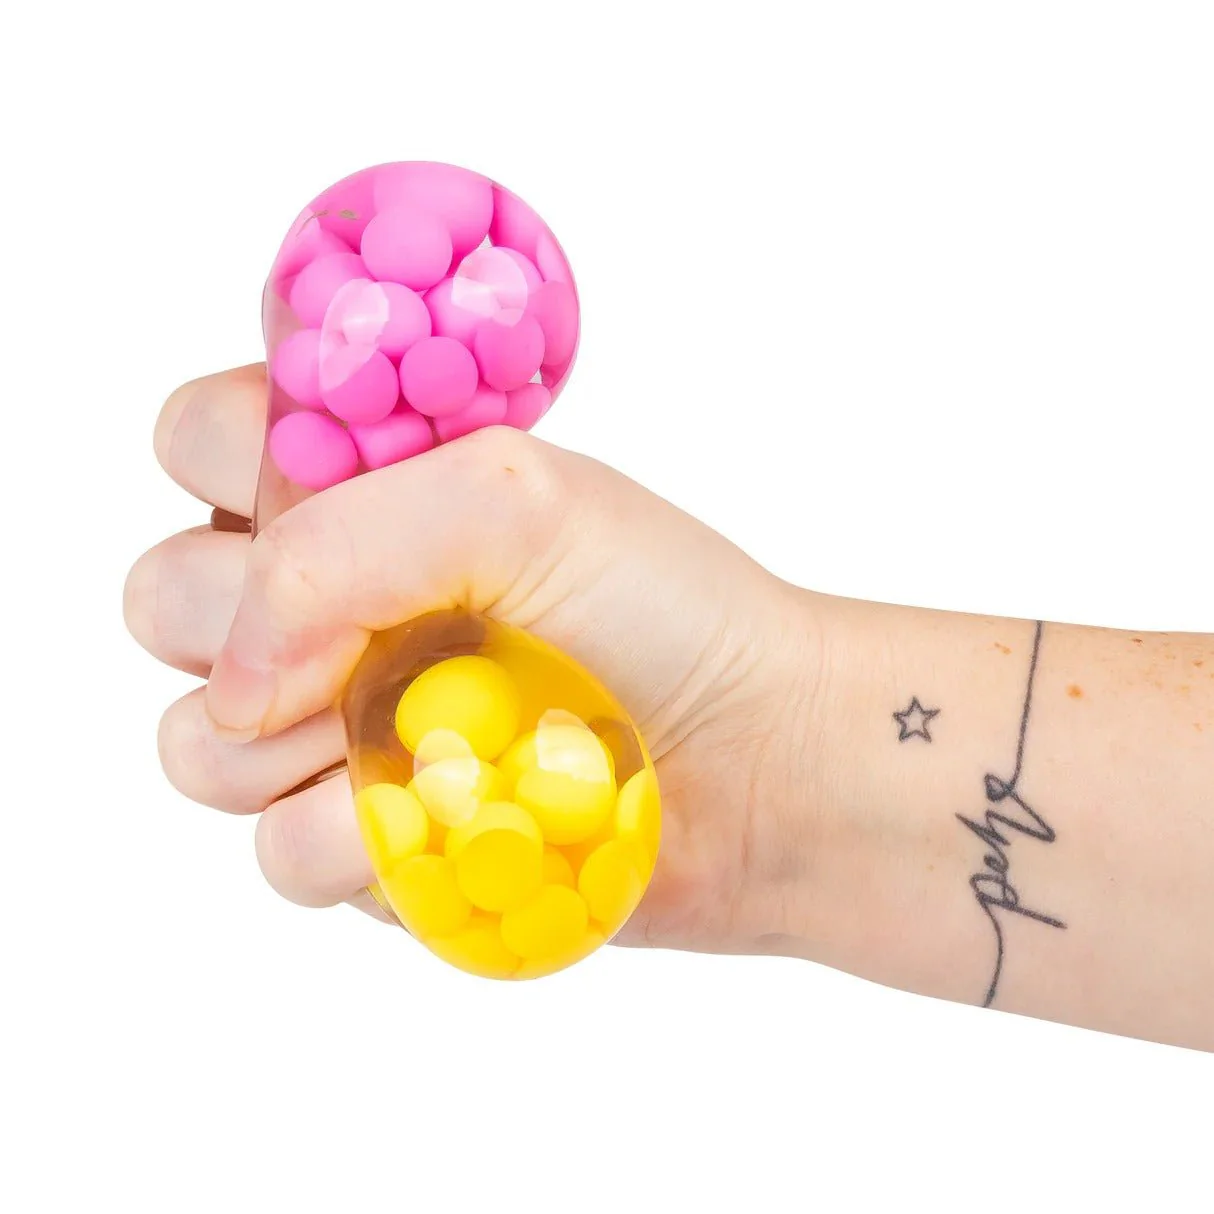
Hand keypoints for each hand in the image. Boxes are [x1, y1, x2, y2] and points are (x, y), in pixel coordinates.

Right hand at [124, 365, 823, 954]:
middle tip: (370, 631)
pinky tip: (440, 815)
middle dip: (242, 616)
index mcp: (366, 493)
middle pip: (163, 596)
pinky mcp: (362, 835)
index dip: (234, 461)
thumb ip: (339, 543)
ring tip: (417, 734)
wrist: (754, 761)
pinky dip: (355, 838)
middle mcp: (334, 603)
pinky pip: (273, 848)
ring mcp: (336, 726)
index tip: (318, 489)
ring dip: (294, 745)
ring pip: (196, 741)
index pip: (203, 438)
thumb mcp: (517, 504)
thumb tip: (229, 677)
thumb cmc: (666, 610)